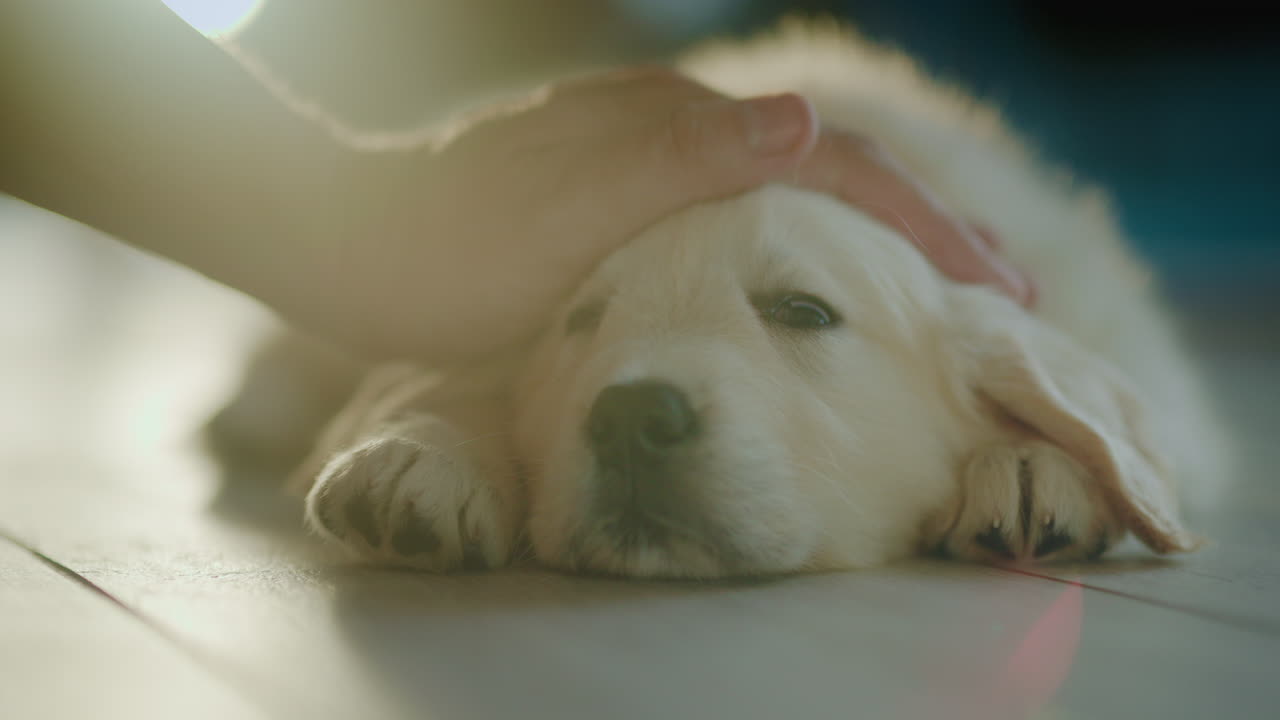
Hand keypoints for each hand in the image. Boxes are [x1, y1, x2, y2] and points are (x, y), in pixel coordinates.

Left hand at [318, 67, 1030, 359]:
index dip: (924, 226)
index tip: (999, 291)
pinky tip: (816, 263)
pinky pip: (745, 202)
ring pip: (792, 182)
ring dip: (875, 227)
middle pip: (828, 163)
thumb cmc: (447, 253)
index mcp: (676, 134)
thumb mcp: (562, 216)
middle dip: (923, 223)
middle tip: (1001, 287)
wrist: (342, 238)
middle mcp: (671, 129)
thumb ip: (678, 162)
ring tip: (939, 279)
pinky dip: (808, 233)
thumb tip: (800, 118)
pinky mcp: (620, 183)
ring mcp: (646, 151)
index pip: (833, 168)